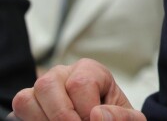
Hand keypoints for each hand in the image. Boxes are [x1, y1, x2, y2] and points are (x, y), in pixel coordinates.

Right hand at [11, 58, 142, 120]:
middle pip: (48, 84)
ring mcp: (42, 89)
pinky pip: (18, 109)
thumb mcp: (128, 118)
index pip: (80, 84)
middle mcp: (62, 74)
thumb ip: (121, 116)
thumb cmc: (113, 118)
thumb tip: (97, 115)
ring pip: (27, 97)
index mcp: (90, 70)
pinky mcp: (29, 104)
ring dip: (43, 119)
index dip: (86, 110)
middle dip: (62, 115)